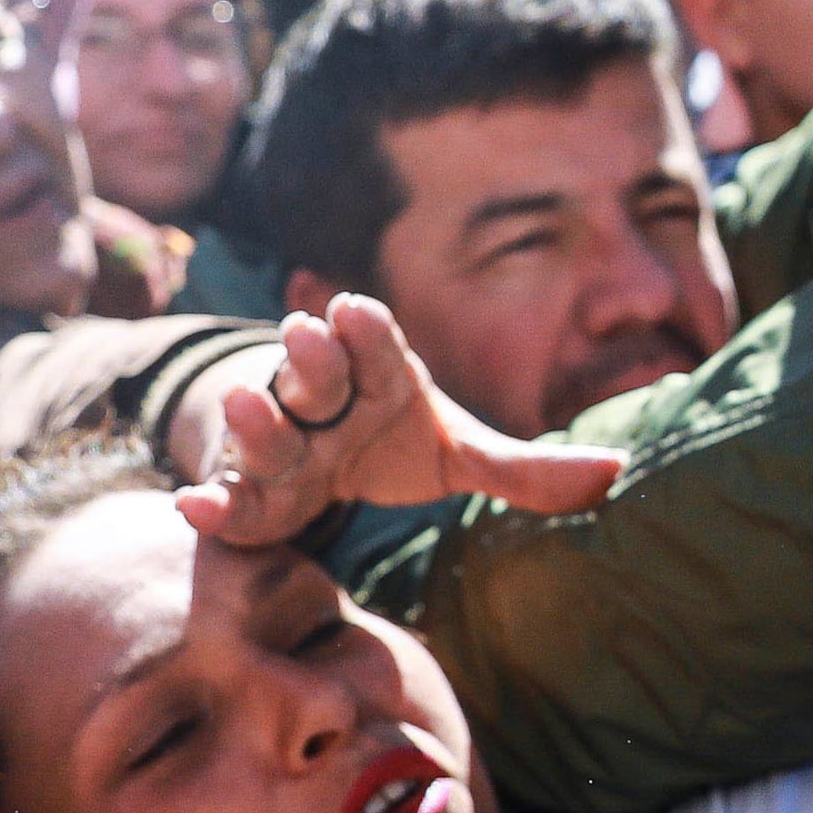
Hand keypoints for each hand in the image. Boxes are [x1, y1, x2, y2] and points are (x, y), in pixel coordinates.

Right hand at [178, 296, 624, 545]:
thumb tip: (618, 473)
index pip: (375, 344)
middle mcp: (321, 398)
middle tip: (308, 334)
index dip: (367, 330)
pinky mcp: (248, 492)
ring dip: (258, 417)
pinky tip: (194, 504)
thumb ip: (524, 470)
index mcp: (376, 374)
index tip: (355, 308)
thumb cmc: (387, 440)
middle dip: (312, 357)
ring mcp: (279, 442)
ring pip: (267, 428)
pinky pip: (229, 496)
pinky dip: (211, 500)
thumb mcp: (455, 451)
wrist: (312, 461)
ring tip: (248, 404)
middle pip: (315, 374)